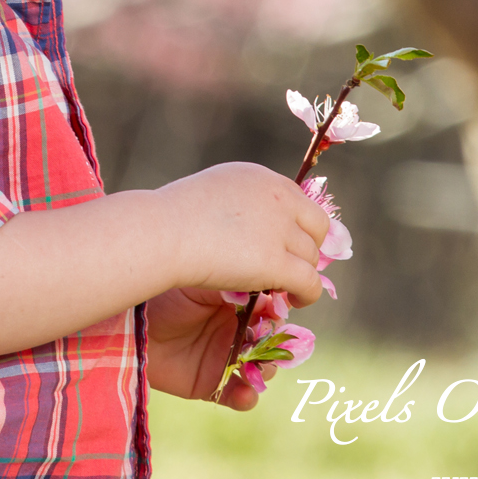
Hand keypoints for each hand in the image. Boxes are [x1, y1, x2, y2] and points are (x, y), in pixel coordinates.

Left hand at [147, 287, 280, 409]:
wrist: (132, 325)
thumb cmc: (165, 295)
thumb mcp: (202, 282)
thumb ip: (234, 288)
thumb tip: (269, 299)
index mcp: (238, 304)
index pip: (270, 311)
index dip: (277, 313)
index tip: (277, 312)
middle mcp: (236, 332)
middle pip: (272, 343)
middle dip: (276, 346)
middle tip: (267, 343)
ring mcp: (225, 359)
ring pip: (261, 370)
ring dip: (265, 371)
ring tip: (255, 368)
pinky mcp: (211, 384)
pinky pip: (239, 396)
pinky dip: (246, 397)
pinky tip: (245, 392)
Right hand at [155, 161, 328, 302]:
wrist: (161, 233)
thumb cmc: (169, 218)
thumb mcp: (213, 194)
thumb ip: (240, 205)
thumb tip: (252, 230)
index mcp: (261, 177)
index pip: (299, 202)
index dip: (296, 227)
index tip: (284, 246)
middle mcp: (278, 197)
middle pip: (316, 227)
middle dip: (306, 248)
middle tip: (288, 267)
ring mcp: (280, 229)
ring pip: (310, 258)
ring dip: (301, 274)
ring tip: (285, 289)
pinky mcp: (276, 262)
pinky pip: (309, 282)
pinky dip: (307, 294)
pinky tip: (295, 301)